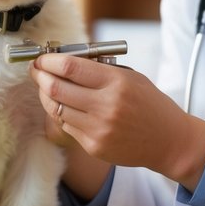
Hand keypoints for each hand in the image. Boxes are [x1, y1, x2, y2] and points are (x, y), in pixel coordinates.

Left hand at [29, 54, 204, 190]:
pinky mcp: (94, 146)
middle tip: (36, 71)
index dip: (48, 61)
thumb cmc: (149, 104)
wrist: (168, 141)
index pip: (70, 67)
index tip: (41, 58)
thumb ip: (99, 68)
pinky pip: (66, 126)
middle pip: (56, 88)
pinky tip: (63, 105)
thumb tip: (64, 59)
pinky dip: (60, 113)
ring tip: (46, 87)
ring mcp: (98, 129)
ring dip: (45, 95)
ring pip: (55, 108)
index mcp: (116, 82)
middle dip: (39, 76)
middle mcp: (105, 106)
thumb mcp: (130, 77)